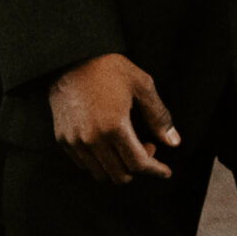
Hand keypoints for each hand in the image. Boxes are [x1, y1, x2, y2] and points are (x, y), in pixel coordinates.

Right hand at [48, 53, 179, 183]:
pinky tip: (109, 144)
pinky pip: (84, 165)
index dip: (155, 170)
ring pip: (101, 174)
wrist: (70, 60)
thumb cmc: (109, 69)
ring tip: (128, 144)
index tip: (166, 172)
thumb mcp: (142, 85)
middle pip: (120, 175)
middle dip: (139, 168)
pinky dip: (100, 163)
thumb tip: (173, 142)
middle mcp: (92, 139)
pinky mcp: (63, 140)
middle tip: (147, 146)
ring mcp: (75, 142)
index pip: (138, 164)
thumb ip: (159, 116)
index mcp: (115, 126)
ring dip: (119, 168)